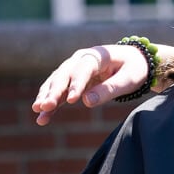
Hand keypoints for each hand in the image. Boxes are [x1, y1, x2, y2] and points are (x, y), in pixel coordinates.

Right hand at [31, 45, 148, 125]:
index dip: (77, 83)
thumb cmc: (134, 69)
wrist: (134, 62)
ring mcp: (74, 69)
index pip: (83, 69)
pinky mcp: (72, 81)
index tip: (73, 100)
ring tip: (38, 111)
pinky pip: (60, 93)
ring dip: (47, 97)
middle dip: (54, 91)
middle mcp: (81, 59)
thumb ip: (109, 89)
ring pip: (57, 83)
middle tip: (45, 106)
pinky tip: (42, 118)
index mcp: (98, 55)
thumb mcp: (129, 79)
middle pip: (64, 75)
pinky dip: (51, 104)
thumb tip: (86, 102)